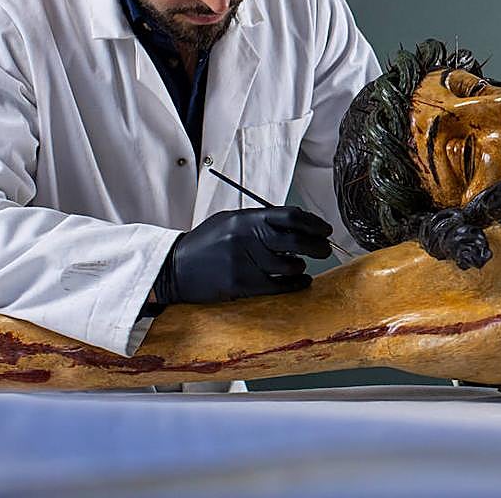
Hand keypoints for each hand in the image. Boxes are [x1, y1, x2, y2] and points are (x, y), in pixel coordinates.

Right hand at [152, 207, 332, 304]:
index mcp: (245, 218)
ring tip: (301, 266)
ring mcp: (244, 262)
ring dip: (301, 266)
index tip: (324, 229)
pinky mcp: (241, 285)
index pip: (289, 216)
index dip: (313, 222)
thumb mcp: (228, 221)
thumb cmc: (204, 244)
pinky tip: (302, 282)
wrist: (174, 268)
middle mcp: (247, 238)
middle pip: (295, 241)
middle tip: (326, 249)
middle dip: (317, 246)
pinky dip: (295, 285)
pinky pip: (279, 285)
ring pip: (289, 265)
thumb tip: (293, 223)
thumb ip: (258, 221)